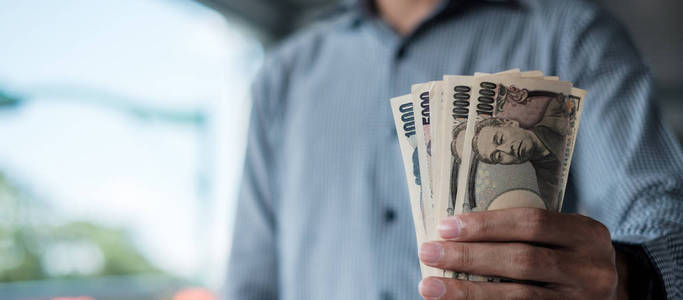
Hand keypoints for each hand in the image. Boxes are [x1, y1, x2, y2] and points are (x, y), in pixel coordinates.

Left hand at [418, 208, 624, 299]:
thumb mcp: (564, 236)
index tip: (444, 227)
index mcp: (586, 234)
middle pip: (521, 260)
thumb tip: (454, 231)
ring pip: (518, 297)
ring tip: (430, 287)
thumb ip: (525, 232)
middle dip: (468, 256)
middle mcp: (590, 269)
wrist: (614, 295)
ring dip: (467, 292)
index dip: (485, 225)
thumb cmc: (569, 257)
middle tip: (427, 252)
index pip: (531, 222)